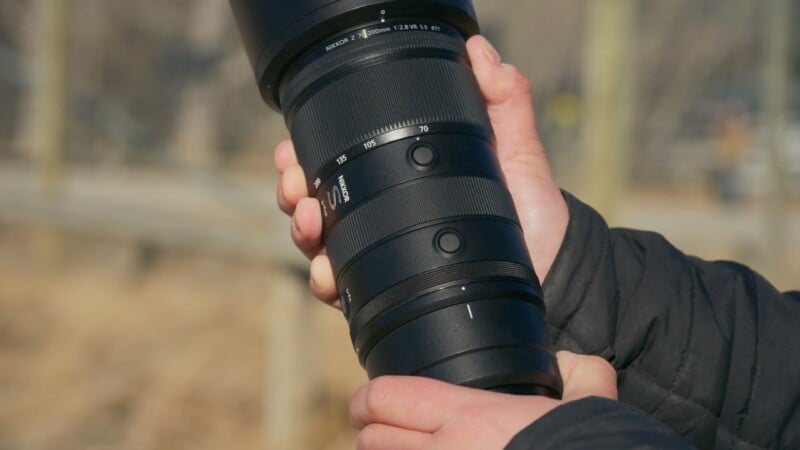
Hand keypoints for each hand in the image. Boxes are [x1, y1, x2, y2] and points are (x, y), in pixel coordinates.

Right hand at [274, 35, 568, 305]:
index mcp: (402, 185)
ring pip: (320, 245)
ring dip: (301, 231)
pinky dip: (325, 280)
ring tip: (310, 218)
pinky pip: (344, 292)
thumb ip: (504, 103)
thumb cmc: (533, 220)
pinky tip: (327, 271)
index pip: (342, 164)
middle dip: (293, 191)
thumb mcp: (518, 156)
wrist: (553, 280)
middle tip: (295, 183)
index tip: (293, 145)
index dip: (308, 153)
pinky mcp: (390, 298)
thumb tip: (482, 51)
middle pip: (316, 203)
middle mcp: (385, 222)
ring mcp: (383, 260)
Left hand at [349, 351, 616, 449]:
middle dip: (373, 435)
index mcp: (470, 415)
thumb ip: (580, 376)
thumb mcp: (589, 407)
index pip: (387, 396)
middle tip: (379, 432)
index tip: (368, 403)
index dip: (369, 399)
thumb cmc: (588, 448)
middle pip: (373, 440)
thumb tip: (571, 362)